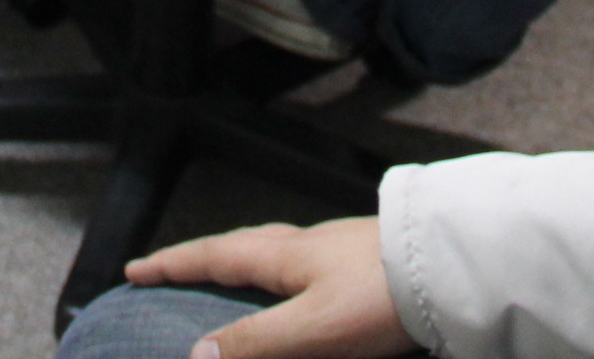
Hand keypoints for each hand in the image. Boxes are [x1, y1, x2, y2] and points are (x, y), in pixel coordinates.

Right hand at [125, 219, 410, 358]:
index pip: (214, 256)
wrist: (457, 268)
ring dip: (244, 265)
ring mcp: (340, 250)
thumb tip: (196, 356)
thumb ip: (256, 343)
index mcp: (285, 255)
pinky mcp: (369, 264)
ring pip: (277, 254)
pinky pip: (307, 267)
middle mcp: (307, 245)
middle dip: (203, 259)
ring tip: (229, 281)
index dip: (173, 264)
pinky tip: (300, 293)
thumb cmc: (383, 297)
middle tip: (173, 270)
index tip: (135, 269)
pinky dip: (282, 277)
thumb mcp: (312, 329)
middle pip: (242, 247)